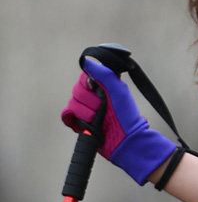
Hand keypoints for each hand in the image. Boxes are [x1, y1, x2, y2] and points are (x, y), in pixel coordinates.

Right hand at [61, 59, 175, 184]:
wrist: (126, 141)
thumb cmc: (127, 116)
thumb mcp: (119, 91)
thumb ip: (104, 74)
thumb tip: (86, 60)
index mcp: (104, 87)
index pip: (84, 78)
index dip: (88, 84)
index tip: (97, 90)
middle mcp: (94, 96)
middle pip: (77, 91)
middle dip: (89, 101)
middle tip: (102, 108)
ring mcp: (86, 110)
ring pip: (72, 103)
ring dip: (85, 113)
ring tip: (97, 120)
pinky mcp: (80, 122)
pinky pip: (66, 115)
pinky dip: (72, 119)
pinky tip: (82, 124)